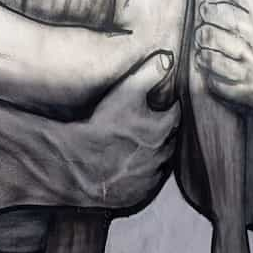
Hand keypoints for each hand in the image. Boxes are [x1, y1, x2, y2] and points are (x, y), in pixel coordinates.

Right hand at [64, 53, 180, 208]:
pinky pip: (149, 182)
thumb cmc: (100, 125)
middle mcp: (162, 155)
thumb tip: (168, 58)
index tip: (162, 104)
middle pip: (171, 139)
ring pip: (162, 162)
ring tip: (139, 145)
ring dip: (156, 154)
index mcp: (162, 129)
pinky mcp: (139, 194)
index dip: (168, 107)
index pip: (175, 114)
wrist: (77, 163)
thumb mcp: (125, 92)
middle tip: (149, 124)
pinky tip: (130, 165)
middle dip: (164, 131)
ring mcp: (151, 177)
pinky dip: (144, 174)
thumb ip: (149, 73)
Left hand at [193, 0, 252, 113]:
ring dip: (203, 56)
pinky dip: (210, 79)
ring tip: (201, 53)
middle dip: (202, 33)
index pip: (227, 14)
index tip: (204, 10)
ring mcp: (250, 72)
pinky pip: (220, 86)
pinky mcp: (248, 92)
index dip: (210, 10)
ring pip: (214, 61)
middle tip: (201, 34)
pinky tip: (208, 74)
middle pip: (215, 37)